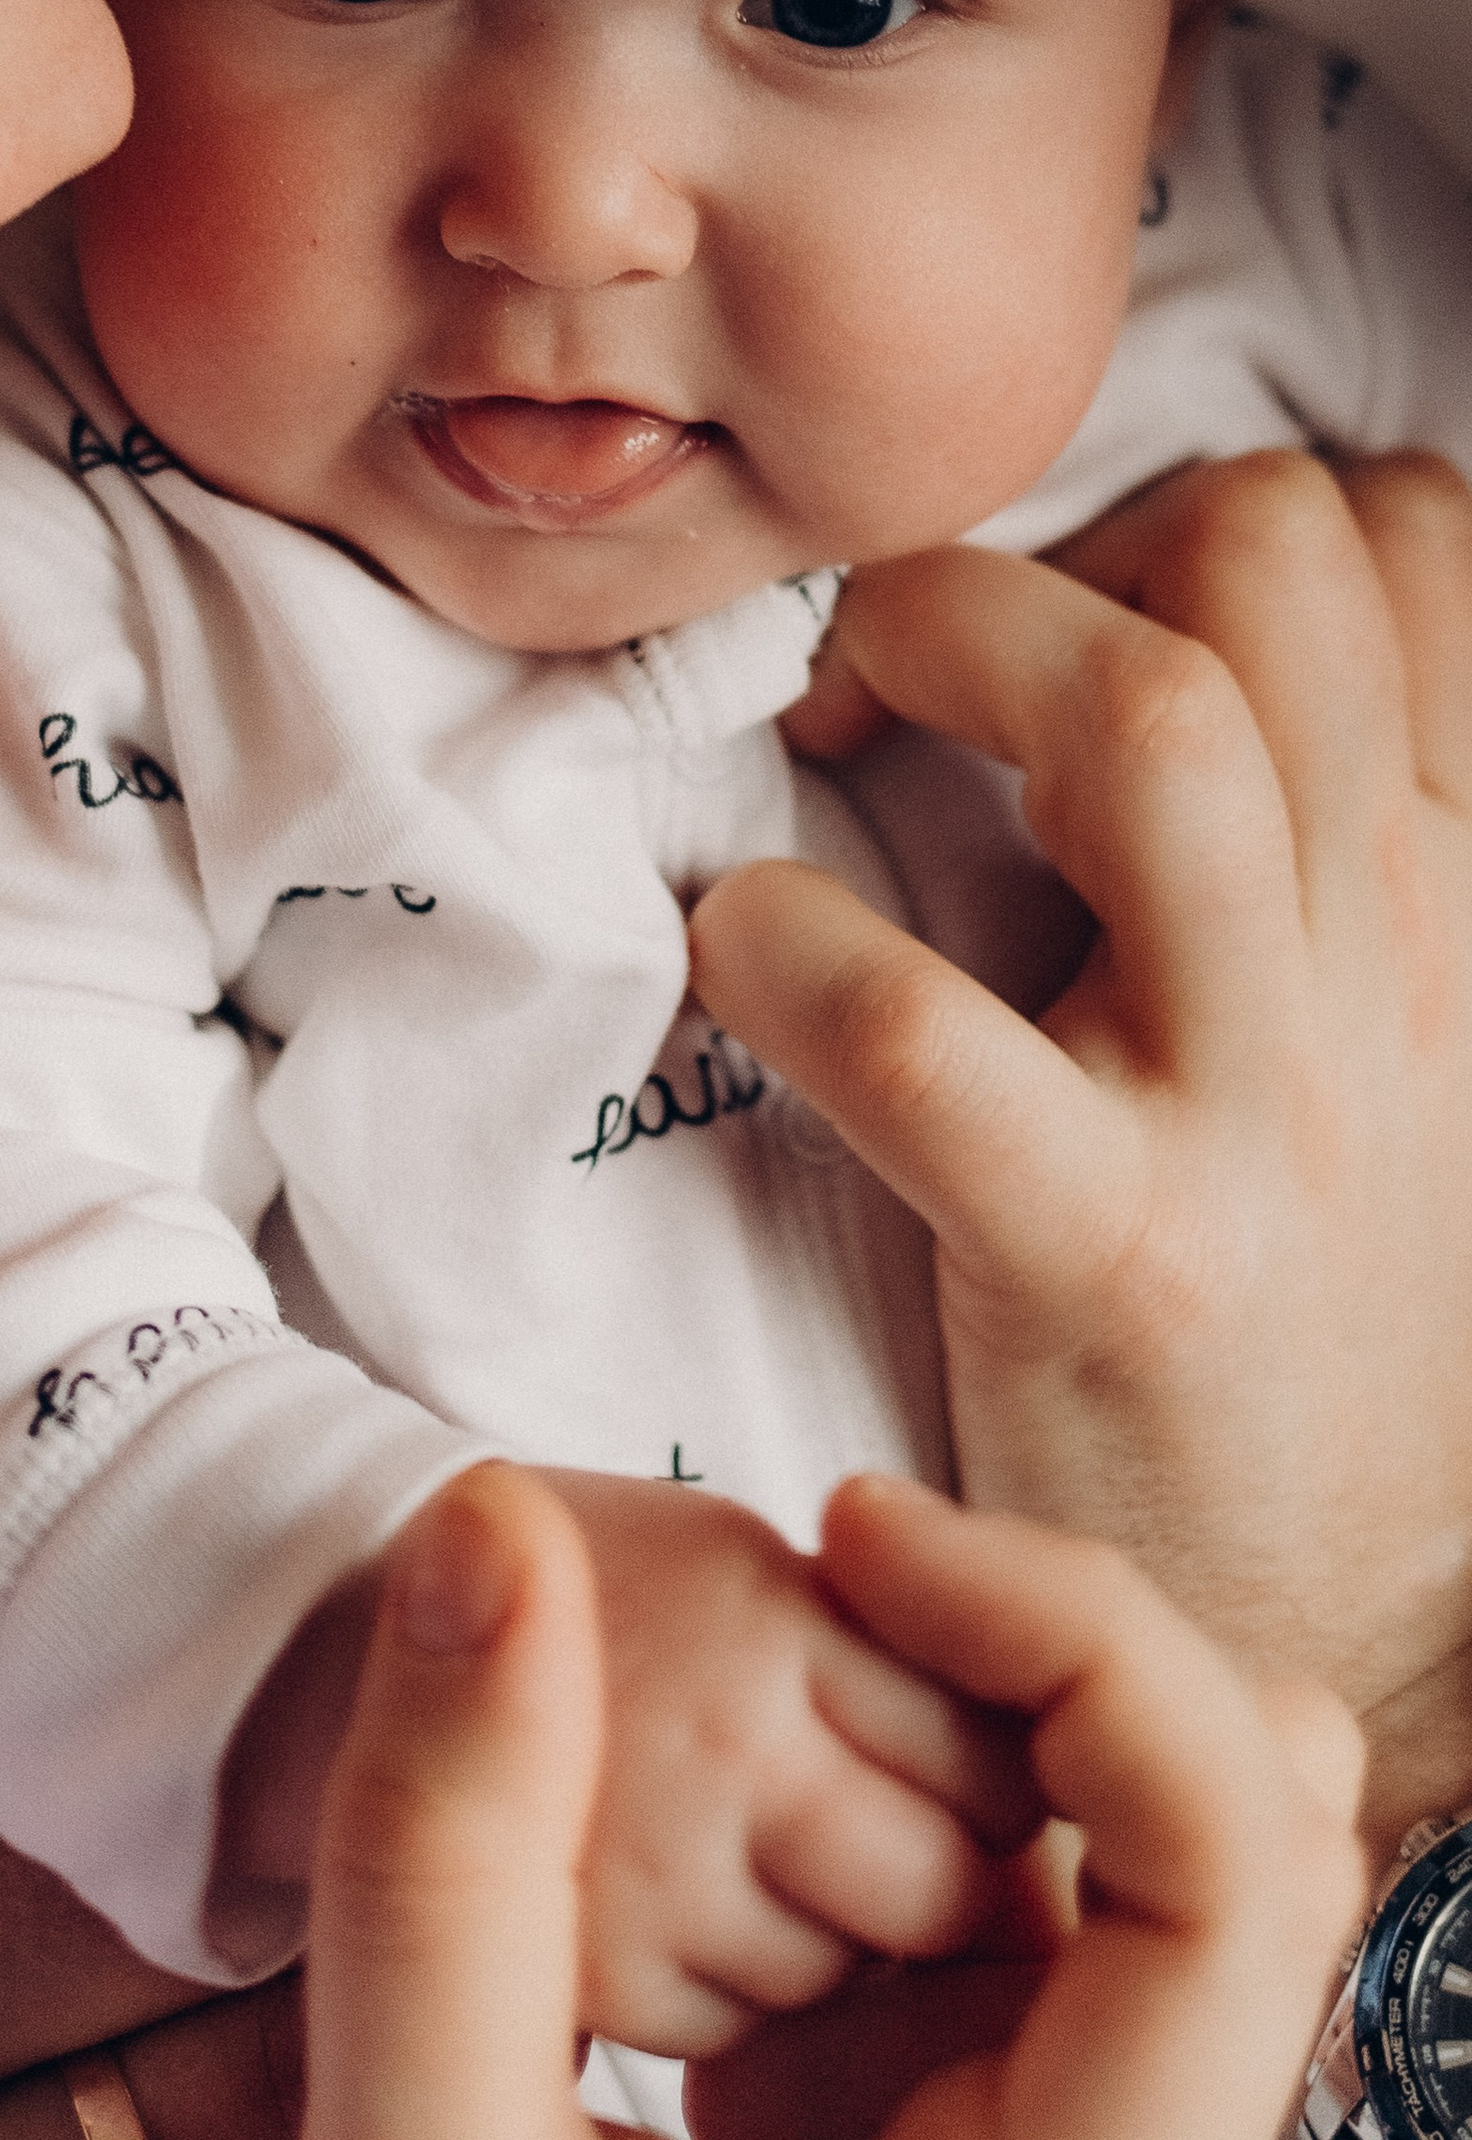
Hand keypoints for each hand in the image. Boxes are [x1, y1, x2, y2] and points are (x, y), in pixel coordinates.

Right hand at [180, 1464, 1360, 2139]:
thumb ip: (447, 1866)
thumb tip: (489, 1537)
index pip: (1236, 1878)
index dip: (1088, 1639)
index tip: (855, 1537)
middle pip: (1223, 1848)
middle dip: (1033, 1665)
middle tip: (799, 1581)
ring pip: (1110, 1874)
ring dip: (941, 1741)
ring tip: (707, 1705)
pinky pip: (980, 1941)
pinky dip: (864, 1831)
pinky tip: (689, 1835)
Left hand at [696, 451, 1471, 1827]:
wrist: (1349, 1639)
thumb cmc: (1319, 1317)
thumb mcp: (1399, 1051)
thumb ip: (1323, 858)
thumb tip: (1159, 655)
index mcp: (1455, 900)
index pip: (1414, 544)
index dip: (1211, 500)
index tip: (1068, 587)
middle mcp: (1393, 967)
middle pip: (1273, 573)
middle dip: (1057, 535)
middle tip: (898, 640)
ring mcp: (1263, 1110)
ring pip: (1152, 730)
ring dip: (941, 651)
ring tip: (815, 722)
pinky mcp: (1112, 1265)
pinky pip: (928, 1040)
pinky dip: (791, 951)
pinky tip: (738, 950)